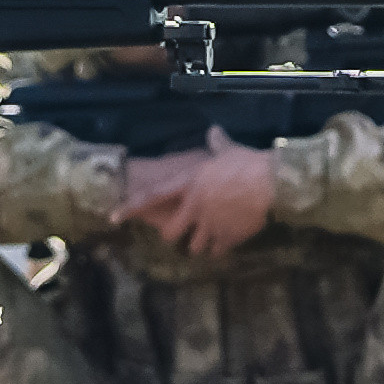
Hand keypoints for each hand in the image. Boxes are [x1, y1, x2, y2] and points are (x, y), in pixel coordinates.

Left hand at [113, 134, 280, 256]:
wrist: (269, 182)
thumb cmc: (247, 163)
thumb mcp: (228, 150)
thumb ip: (217, 143)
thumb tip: (214, 130)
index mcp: (188, 184)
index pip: (152, 196)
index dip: (131, 208)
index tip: (114, 218)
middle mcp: (193, 207)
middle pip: (170, 233)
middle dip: (175, 236)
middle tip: (184, 233)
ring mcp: (209, 225)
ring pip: (194, 247)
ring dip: (201, 245)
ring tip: (209, 239)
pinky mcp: (226, 237)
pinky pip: (217, 252)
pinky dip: (220, 249)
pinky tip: (227, 242)